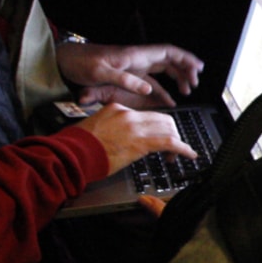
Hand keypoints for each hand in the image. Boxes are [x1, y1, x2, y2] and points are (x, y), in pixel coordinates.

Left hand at [57, 41, 202, 109]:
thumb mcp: (101, 73)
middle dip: (185, 70)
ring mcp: (134, 67)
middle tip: (195, 83)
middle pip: (169, 60)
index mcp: (135, 56)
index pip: (167, 52)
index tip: (198, 67)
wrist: (66, 63)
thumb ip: (124, 80)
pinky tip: (169, 99)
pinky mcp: (129, 76)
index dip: (185, 58)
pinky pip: (152, 81)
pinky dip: (163, 89)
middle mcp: (138, 59)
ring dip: (177, 78)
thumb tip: (148, 90)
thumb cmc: (81, 64)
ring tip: (187, 90)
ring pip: (163, 70)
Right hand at [75, 103, 195, 175]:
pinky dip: (183, 148)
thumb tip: (123, 139)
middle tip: (171, 147)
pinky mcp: (141, 142)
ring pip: (169, 129)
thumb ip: (113, 129)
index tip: (158, 138)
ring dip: (177, 142)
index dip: (157, 127)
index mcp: (117, 108)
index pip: (146, 115)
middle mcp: (128, 114)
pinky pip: (170, 142)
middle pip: (162, 119)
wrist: (72, 153)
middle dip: (171, 132)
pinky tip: (189, 154)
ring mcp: (135, 127)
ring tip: (178, 154)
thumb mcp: (96, 128)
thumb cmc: (79, 146)